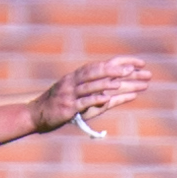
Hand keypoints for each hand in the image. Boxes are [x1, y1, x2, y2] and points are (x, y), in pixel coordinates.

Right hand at [31, 56, 151, 133]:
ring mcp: (70, 93)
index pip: (102, 64)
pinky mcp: (67, 107)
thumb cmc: (61, 105)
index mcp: (78, 76)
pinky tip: (106, 98)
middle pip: (96, 71)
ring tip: (122, 81)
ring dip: (107, 82)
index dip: (121, 63)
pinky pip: (83, 102)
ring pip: (90, 85)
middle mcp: (74, 81)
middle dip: (115, 70)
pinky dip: (95, 99)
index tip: (140, 64)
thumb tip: (123, 93)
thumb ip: (100, 93)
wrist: (36, 114)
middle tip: (133, 70)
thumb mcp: (79, 95)